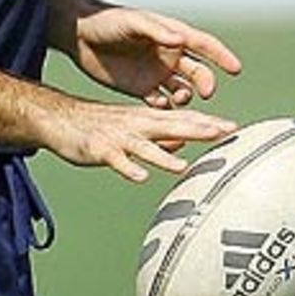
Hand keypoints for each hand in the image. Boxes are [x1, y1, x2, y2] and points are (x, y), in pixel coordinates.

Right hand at [37, 94, 237, 183]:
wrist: (60, 119)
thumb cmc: (99, 126)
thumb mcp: (133, 128)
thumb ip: (158, 136)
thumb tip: (182, 143)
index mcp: (147, 120)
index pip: (183, 119)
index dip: (208, 123)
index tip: (234, 128)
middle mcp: (137, 125)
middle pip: (173, 126)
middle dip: (199, 130)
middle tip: (225, 133)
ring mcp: (119, 137)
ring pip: (146, 146)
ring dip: (165, 156)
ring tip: (184, 166)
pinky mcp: (101, 149)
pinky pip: (117, 161)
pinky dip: (129, 168)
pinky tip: (140, 177)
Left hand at [66, 4, 241, 108]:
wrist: (80, 36)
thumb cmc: (108, 22)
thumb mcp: (132, 23)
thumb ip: (157, 31)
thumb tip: (181, 40)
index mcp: (172, 36)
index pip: (204, 45)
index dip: (222, 56)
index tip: (236, 69)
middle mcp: (170, 55)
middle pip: (198, 73)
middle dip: (206, 83)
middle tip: (206, 93)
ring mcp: (157, 73)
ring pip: (184, 91)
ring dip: (187, 98)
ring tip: (179, 100)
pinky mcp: (142, 89)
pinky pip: (162, 104)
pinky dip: (166, 110)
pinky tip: (161, 111)